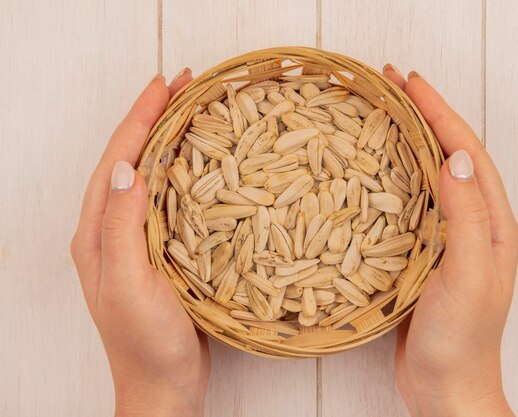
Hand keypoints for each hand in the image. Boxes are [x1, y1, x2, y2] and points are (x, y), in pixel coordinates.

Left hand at [71, 69, 209, 416]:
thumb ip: (124, 228)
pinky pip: (169, 199)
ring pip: (151, 176)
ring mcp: (137, 240)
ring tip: (194, 111)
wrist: (163, 386)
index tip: (165, 86)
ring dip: (170, 140)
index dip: (140, 120)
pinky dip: (184, 172)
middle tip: (186, 86)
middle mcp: (112, 230)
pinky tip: (203, 163)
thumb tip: (128, 169)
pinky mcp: (160, 250)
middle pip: (131, 160)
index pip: (118, 162)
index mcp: (97, 234)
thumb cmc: (146, 344)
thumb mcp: (131, 285)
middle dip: (155, 119)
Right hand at [383, 66, 517, 416]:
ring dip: (408, 139)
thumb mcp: (470, 276)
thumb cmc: (462, 340)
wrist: (447, 388)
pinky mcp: (425, 252)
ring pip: (429, 175)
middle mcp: (476, 223)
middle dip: (424, 115)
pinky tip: (374, 170)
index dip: (438, 113)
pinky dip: (395, 176)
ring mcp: (450, 237)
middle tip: (389, 84)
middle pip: (449, 154)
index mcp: (494, 223)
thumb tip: (452, 159)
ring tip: (382, 113)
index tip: (407, 83)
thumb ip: (466, 219)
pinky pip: (412, 202)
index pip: (465, 152)